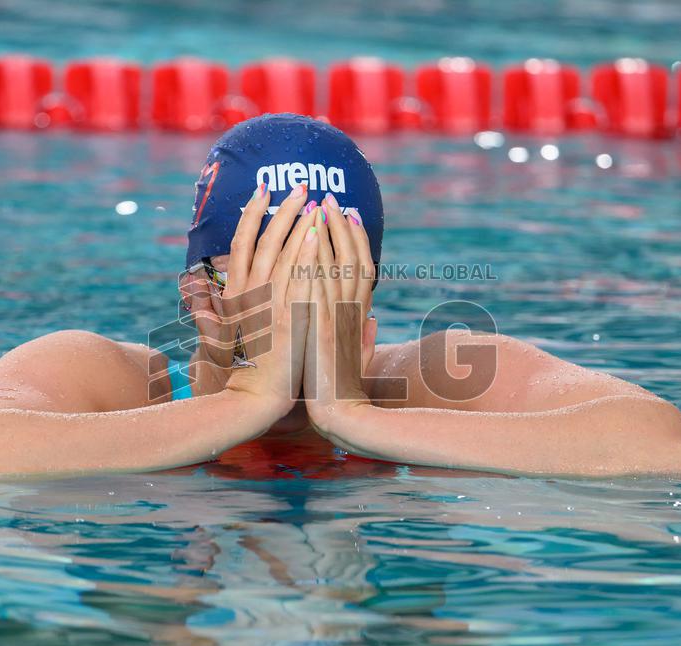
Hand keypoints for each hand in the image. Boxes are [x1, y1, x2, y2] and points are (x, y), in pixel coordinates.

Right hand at [216, 184, 317, 419]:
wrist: (259, 395)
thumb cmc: (245, 367)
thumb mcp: (220, 334)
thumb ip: (207, 308)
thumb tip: (190, 287)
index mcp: (235, 291)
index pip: (242, 240)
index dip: (252, 212)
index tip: (264, 189)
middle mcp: (249, 292)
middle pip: (266, 238)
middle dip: (283, 208)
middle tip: (301, 186)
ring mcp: (270, 302)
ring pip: (285, 251)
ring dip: (300, 222)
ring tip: (316, 201)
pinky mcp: (291, 314)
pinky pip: (301, 274)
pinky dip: (308, 250)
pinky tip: (319, 231)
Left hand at [303, 194, 377, 434]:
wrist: (337, 412)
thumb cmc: (342, 390)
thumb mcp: (355, 361)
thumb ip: (364, 338)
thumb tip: (371, 320)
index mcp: (358, 316)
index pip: (362, 267)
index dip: (358, 238)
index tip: (350, 214)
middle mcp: (351, 311)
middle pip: (351, 258)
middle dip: (341, 225)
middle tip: (330, 198)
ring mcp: (337, 317)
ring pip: (336, 264)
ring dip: (328, 233)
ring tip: (318, 205)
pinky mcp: (320, 326)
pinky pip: (318, 283)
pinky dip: (315, 258)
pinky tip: (309, 236)